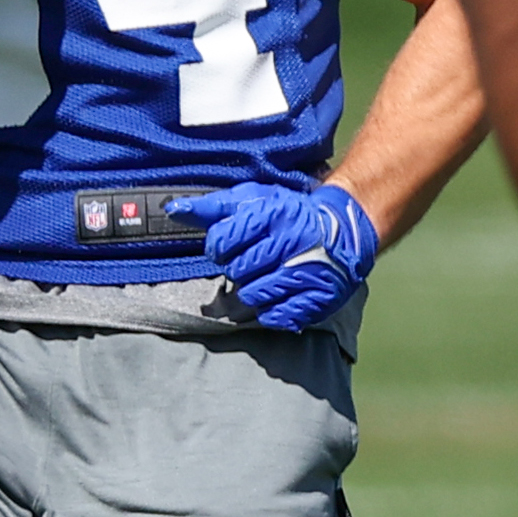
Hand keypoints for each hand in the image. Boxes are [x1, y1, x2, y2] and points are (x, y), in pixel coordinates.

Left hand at [181, 181, 379, 330]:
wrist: (344, 231)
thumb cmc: (290, 216)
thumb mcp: (255, 200)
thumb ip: (214, 207)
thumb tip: (173, 210)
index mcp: (272, 215)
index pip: (222, 242)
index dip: (220, 248)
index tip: (231, 246)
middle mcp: (289, 243)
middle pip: (236, 272)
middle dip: (238, 270)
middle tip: (253, 262)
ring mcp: (304, 274)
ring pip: (251, 297)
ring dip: (251, 291)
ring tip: (264, 278)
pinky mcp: (315, 299)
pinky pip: (274, 316)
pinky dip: (269, 311)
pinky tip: (278, 295)